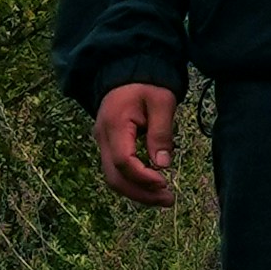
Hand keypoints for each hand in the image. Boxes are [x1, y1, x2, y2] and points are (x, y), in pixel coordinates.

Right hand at [93, 79, 179, 206]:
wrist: (128, 69)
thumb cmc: (147, 83)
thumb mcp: (162, 102)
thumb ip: (161, 133)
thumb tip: (162, 165)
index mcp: (114, 125)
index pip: (123, 161)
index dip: (144, 177)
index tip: (165, 182)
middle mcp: (102, 137)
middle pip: (114, 177)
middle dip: (141, 193)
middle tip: (168, 200)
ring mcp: (102, 142)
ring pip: (113, 178)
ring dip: (137, 192)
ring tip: (163, 198)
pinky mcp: (108, 145)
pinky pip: (116, 170)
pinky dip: (133, 182)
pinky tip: (152, 186)